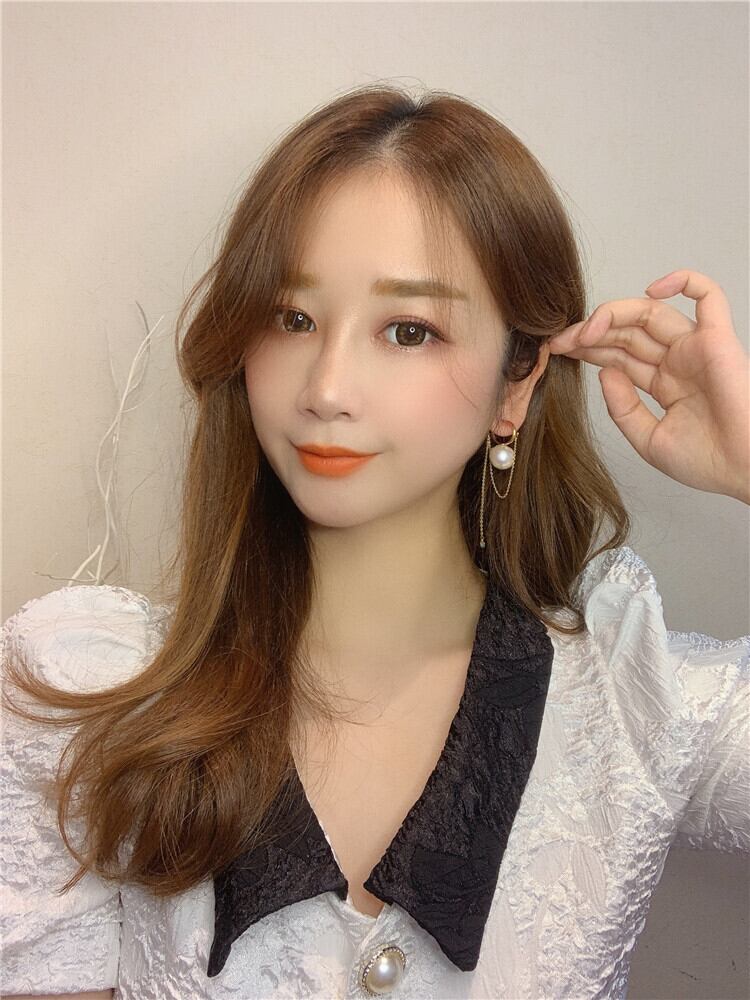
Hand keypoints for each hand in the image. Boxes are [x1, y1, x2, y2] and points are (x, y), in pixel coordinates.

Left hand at [547, 269, 749, 503]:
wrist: (743, 469)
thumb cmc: (706, 462)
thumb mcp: (648, 440)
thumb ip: (623, 408)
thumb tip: (604, 373)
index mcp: (664, 384)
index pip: (619, 355)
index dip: (588, 348)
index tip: (557, 350)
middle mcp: (677, 362)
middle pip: (627, 332)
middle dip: (591, 332)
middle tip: (561, 340)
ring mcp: (695, 347)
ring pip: (652, 312)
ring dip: (615, 313)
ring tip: (587, 329)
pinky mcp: (717, 338)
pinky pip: (708, 295)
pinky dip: (684, 280)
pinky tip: (650, 288)